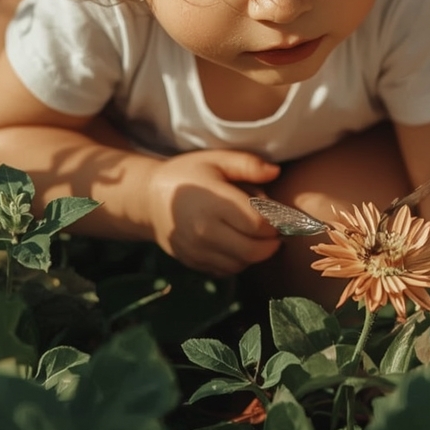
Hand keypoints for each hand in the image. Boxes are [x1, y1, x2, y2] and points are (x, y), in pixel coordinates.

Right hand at [144, 149, 281, 275]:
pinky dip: (239, 261)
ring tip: (254, 235)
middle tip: (275, 231)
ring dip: (256, 253)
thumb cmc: (189, 174)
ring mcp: (196, 251)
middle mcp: (204, 231)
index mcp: (213, 203)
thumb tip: (276, 172)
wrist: (149, 199)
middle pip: (253, 250)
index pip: (259, 224)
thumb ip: (247, 164)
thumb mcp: (216, 159)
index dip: (277, 222)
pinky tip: (237, 243)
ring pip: (242, 264)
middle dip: (271, 243)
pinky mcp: (192, 262)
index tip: (280, 215)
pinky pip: (226, 270)